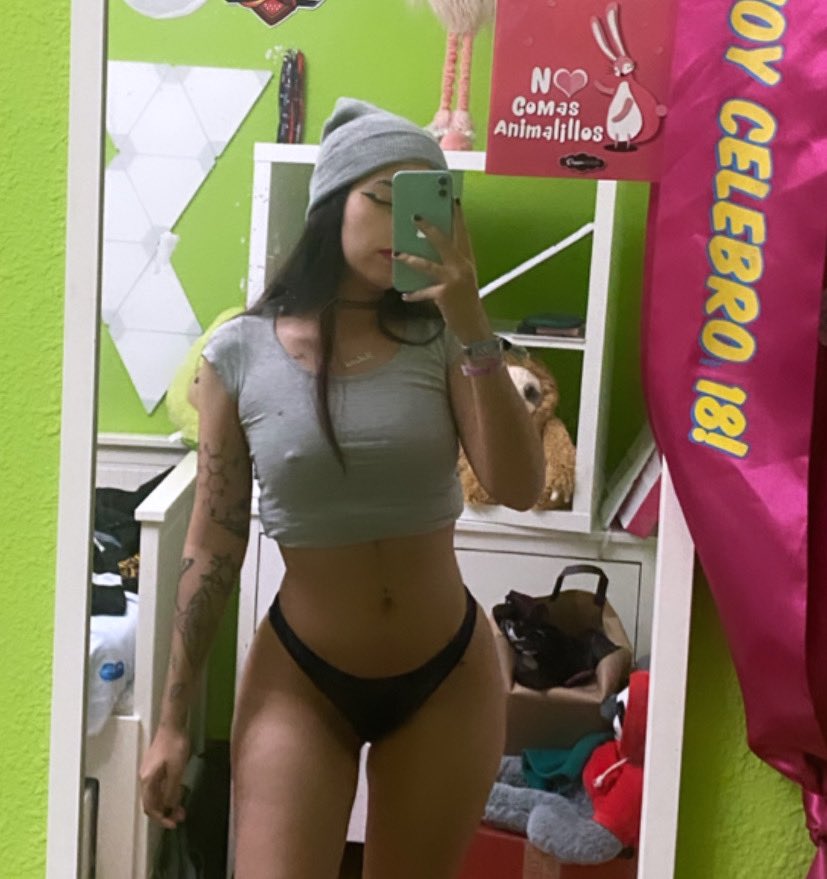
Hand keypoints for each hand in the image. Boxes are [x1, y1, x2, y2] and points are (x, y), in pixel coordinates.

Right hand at [139, 725, 189, 828]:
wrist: (173, 724)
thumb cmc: (175, 745)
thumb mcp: (176, 770)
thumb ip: (171, 790)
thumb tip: (168, 806)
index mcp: (148, 780)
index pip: (150, 807)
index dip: (161, 818)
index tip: (174, 823)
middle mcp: (145, 778)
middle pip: (152, 802)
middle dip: (165, 812)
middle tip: (180, 817)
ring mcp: (150, 772)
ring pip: (156, 794)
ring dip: (168, 803)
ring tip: (181, 808)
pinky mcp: (156, 766)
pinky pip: (159, 786)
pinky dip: (168, 793)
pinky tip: (178, 792)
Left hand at [393, 201, 490, 343]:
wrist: (473, 325)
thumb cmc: (466, 302)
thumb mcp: (463, 280)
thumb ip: (452, 266)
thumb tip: (431, 254)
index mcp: (468, 261)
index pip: (463, 235)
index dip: (458, 218)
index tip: (453, 202)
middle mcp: (462, 267)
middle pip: (444, 242)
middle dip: (429, 228)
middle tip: (415, 217)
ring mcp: (453, 280)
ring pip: (428, 264)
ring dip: (411, 259)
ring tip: (397, 254)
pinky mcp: (443, 294)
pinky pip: (423, 291)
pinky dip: (414, 294)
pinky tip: (405, 295)